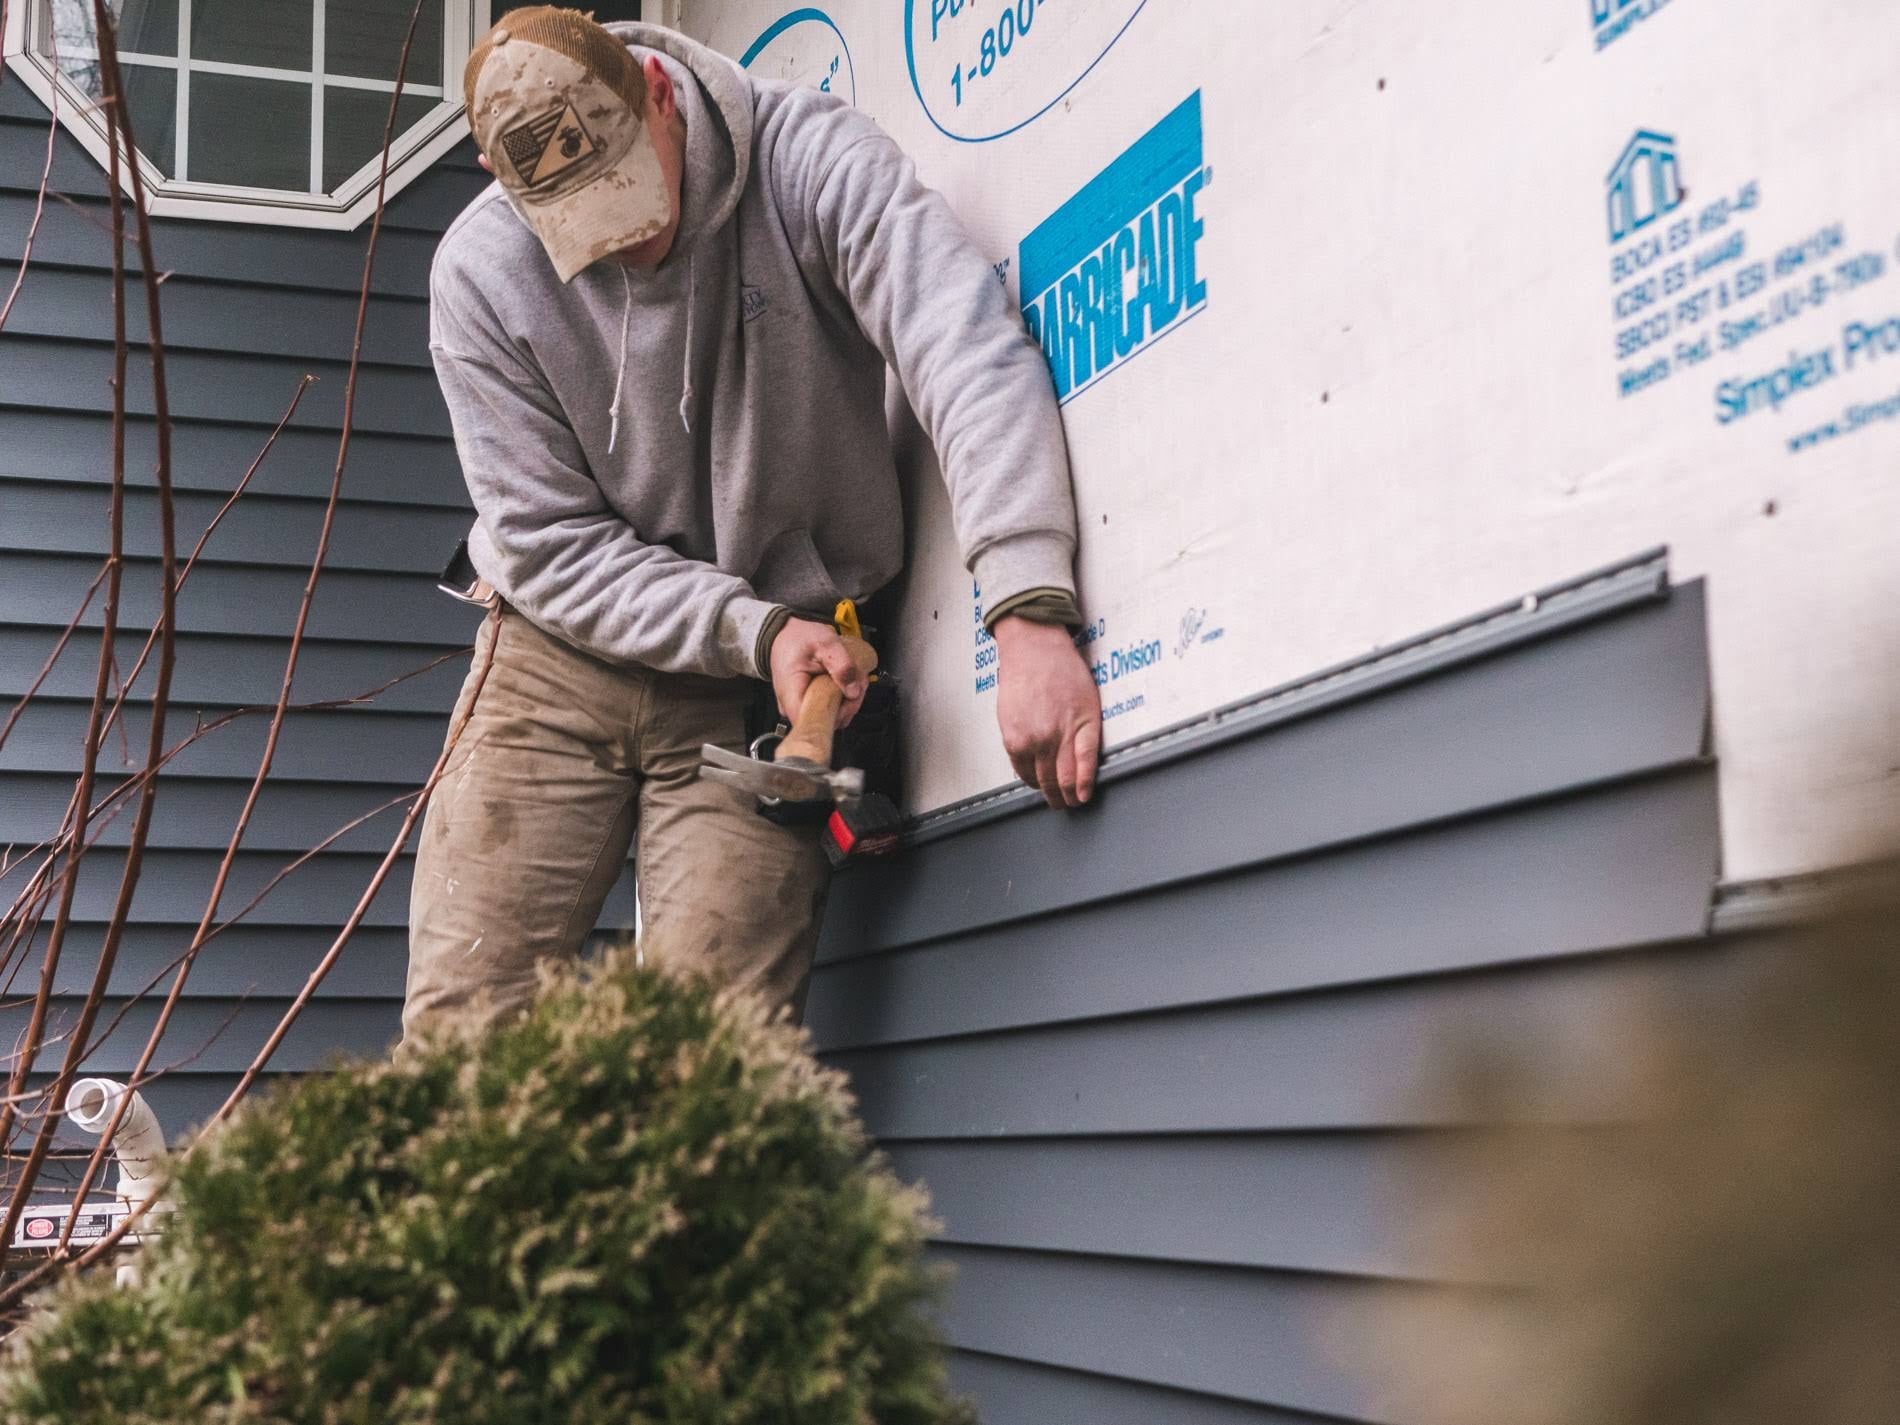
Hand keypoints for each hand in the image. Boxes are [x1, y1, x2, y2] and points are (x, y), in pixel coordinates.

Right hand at [769, 618, 867, 728]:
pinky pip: (831, 711)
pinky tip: (843, 682)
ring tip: (849, 677)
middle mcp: (792, 706)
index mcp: (791, 693)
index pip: (813, 723)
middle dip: (850, 703)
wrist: (785, 635)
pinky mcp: (809, 706)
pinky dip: (843, 698)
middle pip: (828, 722)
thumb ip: (842, 666)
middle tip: (854, 680)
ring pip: (833, 718)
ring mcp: (801, 708)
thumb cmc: (798, 638)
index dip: (837, 715)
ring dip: (849, 700)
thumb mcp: (825, 643)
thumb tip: (854, 691)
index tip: (848, 697)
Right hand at [993, 615, 1101, 808]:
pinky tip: (1036, 780)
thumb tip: (1086, 766)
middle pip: (1060, 780)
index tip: (1083, 798)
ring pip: (1040, 780)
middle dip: (1066, 797)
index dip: (1082, 789)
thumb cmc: (1063, 671)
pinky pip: (1021, 769)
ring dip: (1048, 792)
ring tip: (1054, 797)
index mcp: (1079, 724)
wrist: (1032, 650)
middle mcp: (1055, 734)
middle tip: (1069, 803)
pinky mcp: (1012, 737)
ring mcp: (1031, 738)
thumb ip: (1088, 735)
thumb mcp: (1090, 701)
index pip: (1083, 769)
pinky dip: (1030, 779)